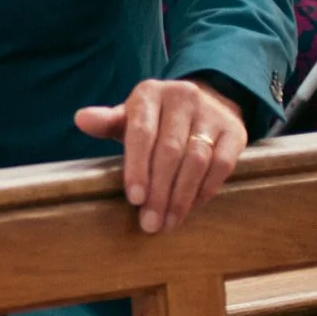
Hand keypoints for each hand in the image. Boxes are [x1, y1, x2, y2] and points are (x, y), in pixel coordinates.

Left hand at [74, 78, 245, 234]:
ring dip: (181, 197)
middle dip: (159, 191)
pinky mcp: (235, 131)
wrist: (206, 101)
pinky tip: (192, 207)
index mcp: (149, 93)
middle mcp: (182, 97)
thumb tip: (81, 119)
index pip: (141, 132)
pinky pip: (222, 165)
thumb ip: (107, 122)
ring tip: (168, 222)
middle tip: (150, 223)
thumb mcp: (130, 116)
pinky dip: (206, 189)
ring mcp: (212, 113)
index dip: (137, 167)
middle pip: (170, 151)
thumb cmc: (157, 119)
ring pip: (196, 160)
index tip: (134, 199)